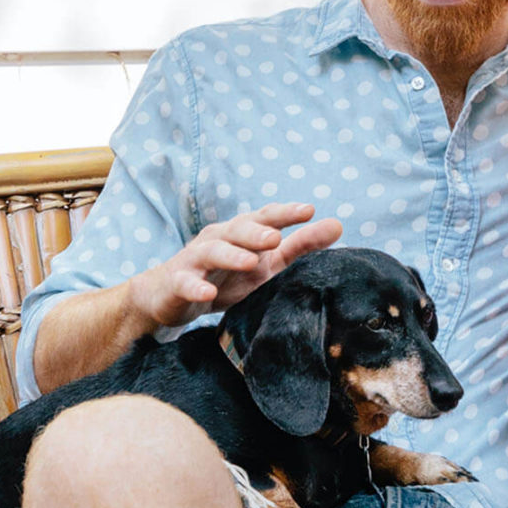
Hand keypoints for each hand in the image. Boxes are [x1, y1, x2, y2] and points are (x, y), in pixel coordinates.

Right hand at [125, 203, 341, 328]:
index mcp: (242, 232)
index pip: (265, 217)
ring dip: (231, 255)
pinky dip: (196, 288)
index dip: (285, 213)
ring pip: (213, 251)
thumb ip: (300, 246)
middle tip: (276, 237)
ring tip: (249, 262)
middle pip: (238, 229)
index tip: (309, 211)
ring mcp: (196, 259)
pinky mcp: (178, 283)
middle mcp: (219, 238)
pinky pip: (186, 283)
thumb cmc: (225, 277)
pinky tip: (207, 295)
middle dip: (256, 231)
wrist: (170, 296)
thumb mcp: (266, 264)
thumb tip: (337, 226)